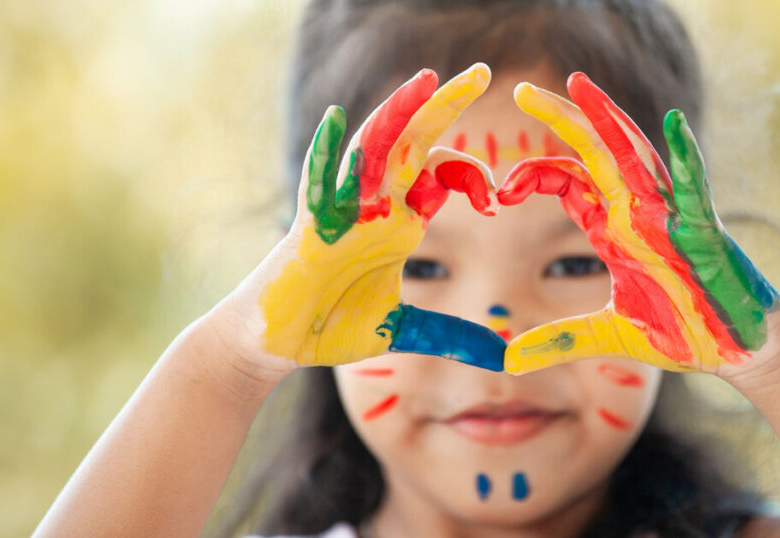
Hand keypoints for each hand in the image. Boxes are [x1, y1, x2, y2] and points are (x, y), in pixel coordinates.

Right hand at [219, 64, 505, 373]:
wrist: (279, 344)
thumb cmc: (332, 326)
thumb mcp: (402, 330)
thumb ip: (449, 334)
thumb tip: (499, 356)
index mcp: (399, 220)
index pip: (442, 173)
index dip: (473, 175)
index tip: (496, 202)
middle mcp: (374, 206)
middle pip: (412, 143)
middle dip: (444, 107)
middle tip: (481, 73)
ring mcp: (341, 212)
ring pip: (371, 150)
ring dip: (398, 114)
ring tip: (427, 81)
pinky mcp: (309, 229)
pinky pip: (316, 183)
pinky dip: (326, 153)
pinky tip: (338, 121)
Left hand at [497, 73, 779, 375]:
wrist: (739, 348)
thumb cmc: (685, 331)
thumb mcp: (610, 336)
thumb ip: (560, 340)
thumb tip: (509, 359)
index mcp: (616, 229)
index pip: (569, 182)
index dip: (534, 176)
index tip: (500, 193)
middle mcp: (639, 214)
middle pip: (595, 154)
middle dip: (562, 119)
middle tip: (523, 90)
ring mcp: (672, 219)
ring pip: (636, 158)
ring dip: (609, 120)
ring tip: (580, 85)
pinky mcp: (704, 235)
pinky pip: (694, 191)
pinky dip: (686, 157)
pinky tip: (673, 124)